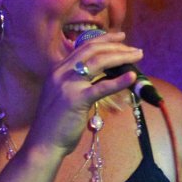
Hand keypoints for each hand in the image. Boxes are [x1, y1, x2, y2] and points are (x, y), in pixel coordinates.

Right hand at [25, 31, 141, 155]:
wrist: (43, 143)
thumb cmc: (57, 123)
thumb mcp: (64, 96)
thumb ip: (78, 83)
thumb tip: (103, 77)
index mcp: (58, 69)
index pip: (84, 47)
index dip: (104, 40)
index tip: (121, 38)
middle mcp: (61, 72)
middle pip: (93, 50)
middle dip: (117, 46)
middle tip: (136, 49)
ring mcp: (67, 85)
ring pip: (98, 63)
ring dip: (121, 57)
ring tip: (138, 57)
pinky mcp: (76, 99)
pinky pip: (101, 87)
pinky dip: (119, 81)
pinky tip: (132, 77)